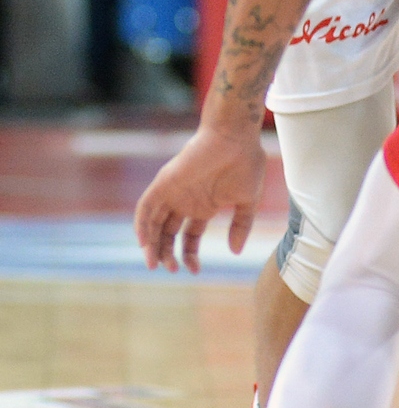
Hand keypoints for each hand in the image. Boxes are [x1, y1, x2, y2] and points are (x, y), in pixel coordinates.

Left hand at [134, 126, 265, 273]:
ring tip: (154, 263)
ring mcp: (173, 192)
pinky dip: (141, 224)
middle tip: (172, 270)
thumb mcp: (248, 201)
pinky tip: (143, 241)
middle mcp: (185, 201)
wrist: (236, 137)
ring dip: (152, 244)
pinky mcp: (164, 182)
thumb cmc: (246, 163)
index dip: (189, 254)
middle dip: (167, 253)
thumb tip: (235, 251)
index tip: (194, 270)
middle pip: (168, 233)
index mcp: (204, 206)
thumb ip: (241, 226)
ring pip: (154, 223)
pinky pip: (146, 206)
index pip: (189, 236)